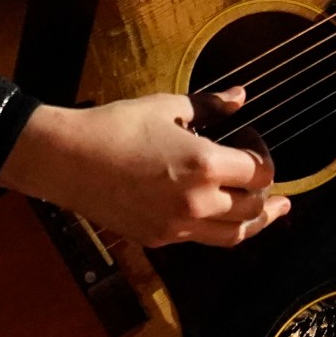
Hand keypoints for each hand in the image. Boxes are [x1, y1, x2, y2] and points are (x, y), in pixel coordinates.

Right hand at [0, 87, 288, 246]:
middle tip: (267, 180)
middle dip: (267, 192)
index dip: (264, 157)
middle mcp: (197, 202)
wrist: (66, 160)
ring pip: (234, 235)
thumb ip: (211, 106)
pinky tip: (221, 215)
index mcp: (204, 165)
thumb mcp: (168, 107)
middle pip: (254, 208)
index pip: (260, 172)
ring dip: (255, 222)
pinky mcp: (158, 238)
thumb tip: (241, 97)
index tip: (251, 141)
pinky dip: (219, 228)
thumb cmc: (115, 127)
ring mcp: (178, 226)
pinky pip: (202, 239)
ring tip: (269, 212)